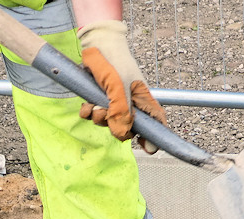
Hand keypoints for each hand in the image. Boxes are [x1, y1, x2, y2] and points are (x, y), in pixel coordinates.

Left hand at [77, 20, 165, 152]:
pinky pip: (93, 116)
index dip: (154, 138)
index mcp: (143, 101)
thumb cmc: (114, 61)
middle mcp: (130, 105)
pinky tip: (87, 104)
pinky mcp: (99, 100)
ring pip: (108, 124)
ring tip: (95, 105)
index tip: (147, 147)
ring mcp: (114, 104)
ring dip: (99, 118)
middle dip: (115, 127)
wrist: (95, 45)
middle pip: (127, 129)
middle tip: (107, 115)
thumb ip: (121, 111)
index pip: (156, 124)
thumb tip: (121, 134)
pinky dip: (88, 113)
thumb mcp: (118, 86)